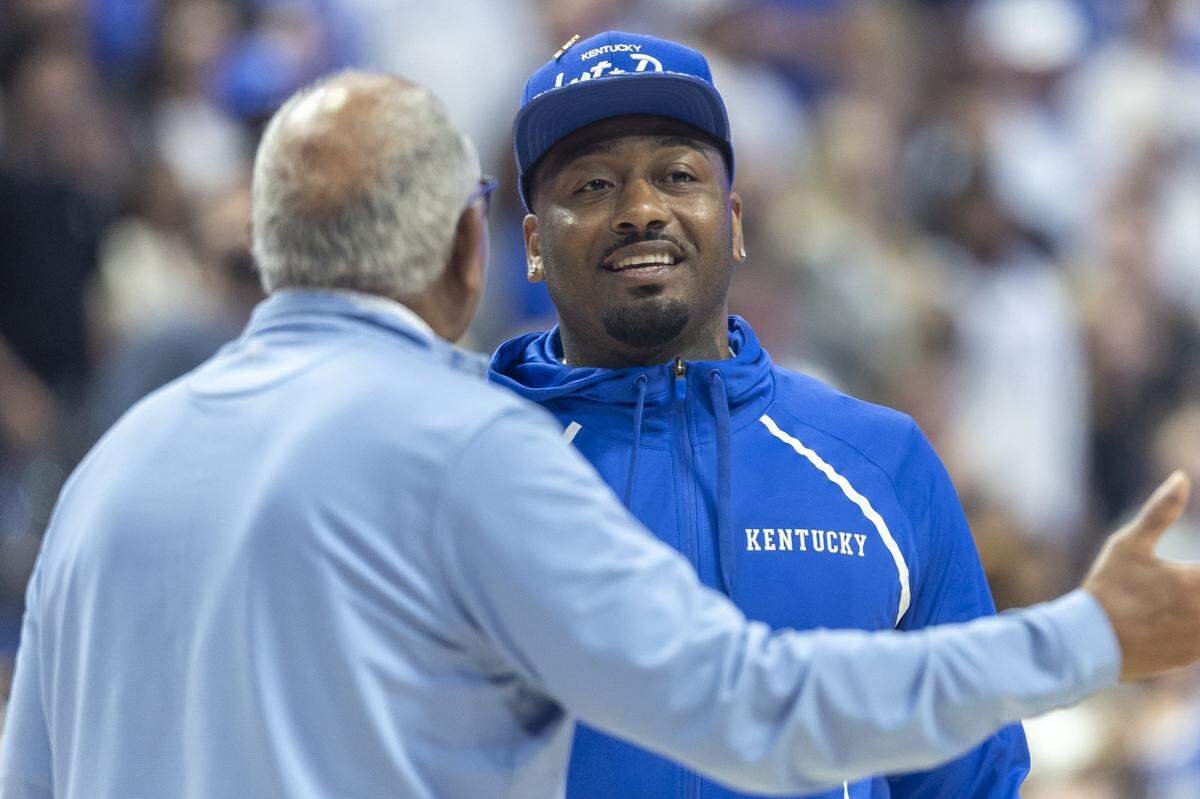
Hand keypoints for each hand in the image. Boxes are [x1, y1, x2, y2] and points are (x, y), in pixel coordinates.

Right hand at [1083, 471, 1199, 681]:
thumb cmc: (1108, 588)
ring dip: (1198, 601)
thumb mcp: (1128, 544)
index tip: (1192, 567)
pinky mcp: (1193, 655)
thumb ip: (1161, 510)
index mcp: (1195, 580)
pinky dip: (1195, 621)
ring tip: (1183, 591)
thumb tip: (1180, 476)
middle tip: (1187, 577)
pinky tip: (1181, 612)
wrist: (1089, 642)